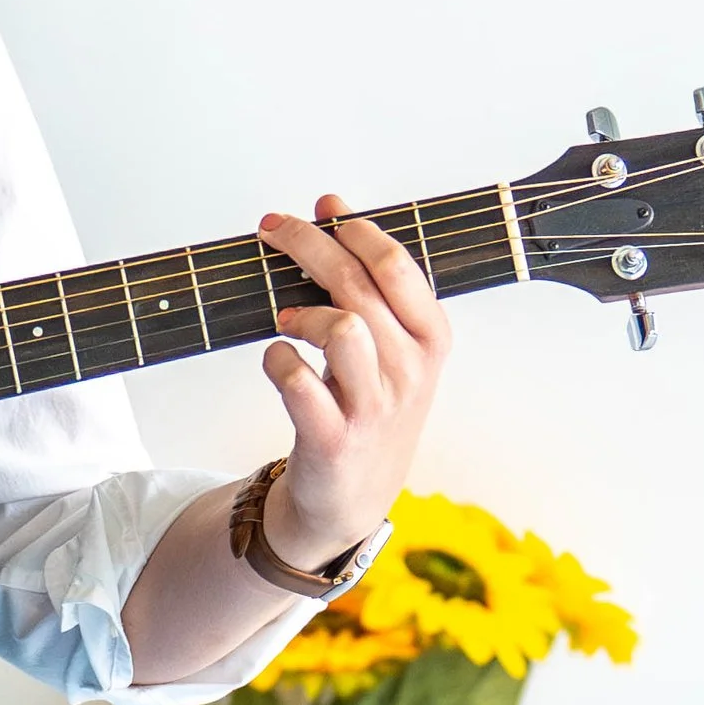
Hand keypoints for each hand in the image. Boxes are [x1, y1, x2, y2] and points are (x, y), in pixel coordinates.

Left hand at [255, 196, 450, 567]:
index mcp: (430, 339)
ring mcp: (374, 406)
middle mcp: (409, 370)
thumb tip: (331, 219)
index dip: (355, 229)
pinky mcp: (334, 438)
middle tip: (273, 229)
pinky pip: (300, 383)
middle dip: (309, 245)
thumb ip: (372, 292)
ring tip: (287, 318)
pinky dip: (277, 361)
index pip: (397, 266)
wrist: (352, 496)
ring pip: (343, 328)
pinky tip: (277, 360)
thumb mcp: (393, 352)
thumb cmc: (369, 410)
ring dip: (304, 312)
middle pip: (360, 285)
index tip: (323, 208)